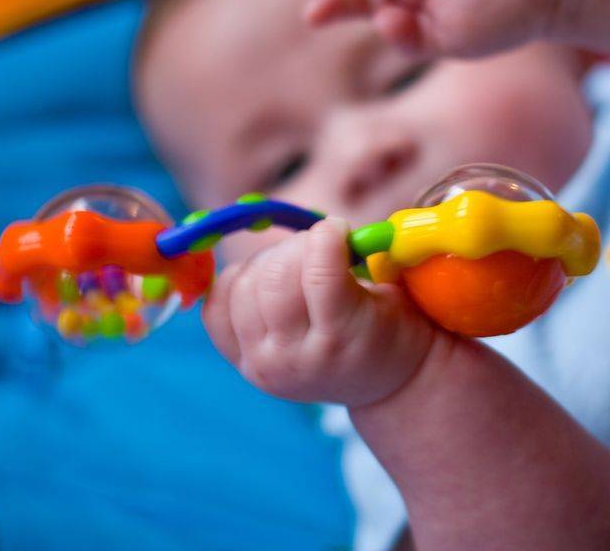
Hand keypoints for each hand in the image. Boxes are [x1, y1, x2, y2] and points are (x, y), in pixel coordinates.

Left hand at [203, 218, 439, 406]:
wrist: (380, 384)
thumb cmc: (390, 330)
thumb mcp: (393, 297)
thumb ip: (362, 261)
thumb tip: (327, 225)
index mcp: (342, 342)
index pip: (318, 275)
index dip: (327, 237)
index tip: (338, 228)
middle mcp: (295, 359)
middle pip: (274, 279)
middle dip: (297, 247)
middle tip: (319, 246)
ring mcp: (262, 363)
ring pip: (243, 286)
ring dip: (269, 260)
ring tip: (298, 266)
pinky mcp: (240, 361)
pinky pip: (217, 306)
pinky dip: (237, 282)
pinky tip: (265, 282)